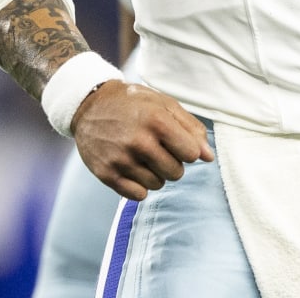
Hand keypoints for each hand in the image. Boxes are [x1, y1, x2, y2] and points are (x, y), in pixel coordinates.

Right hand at [71, 80, 214, 199]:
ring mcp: (121, 159)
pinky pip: (138, 195)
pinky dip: (140, 186)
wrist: (90, 105)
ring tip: (144, 156)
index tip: (176, 142)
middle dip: (173, 163)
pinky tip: (133, 168)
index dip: (187, 150)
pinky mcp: (106, 174)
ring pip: (158, 184)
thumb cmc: (134, 104)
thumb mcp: (165, 104)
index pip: (191, 154)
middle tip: (158, 149)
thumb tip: (209, 157)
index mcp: (157, 121)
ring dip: (156, 174)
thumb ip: (191, 128)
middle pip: (176, 173)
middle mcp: (138, 141)